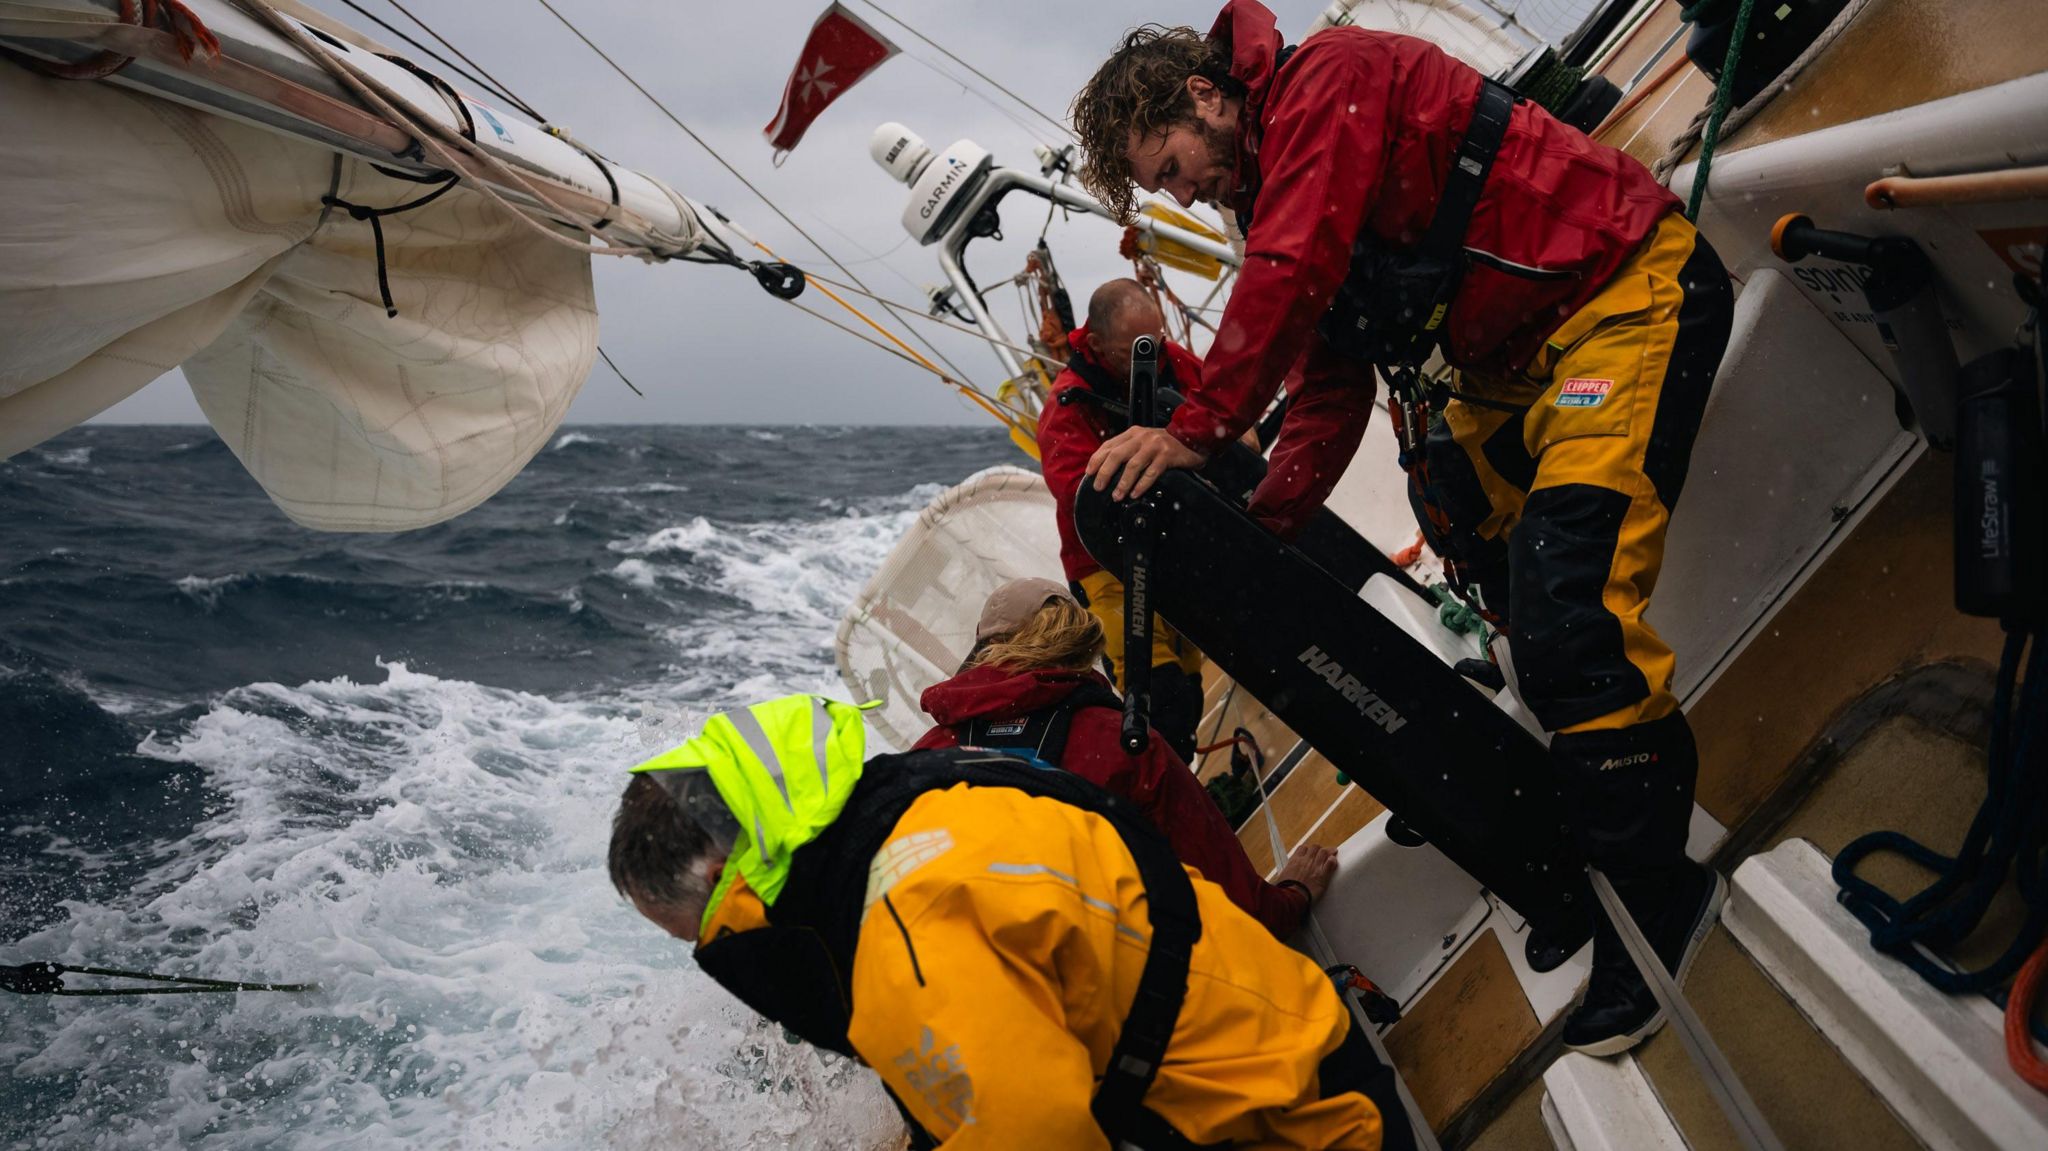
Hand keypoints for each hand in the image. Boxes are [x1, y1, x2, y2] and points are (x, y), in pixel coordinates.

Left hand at [1084, 426, 1206, 499]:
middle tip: (1099, 487)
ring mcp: (1155, 446)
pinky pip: (1151, 472)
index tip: (1089, 473)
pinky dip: (1141, 484)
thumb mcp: (1144, 442)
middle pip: (1117, 455)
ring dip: (1123, 482)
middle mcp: (1142, 437)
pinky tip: (1135, 494)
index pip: (1109, 445)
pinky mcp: (1167, 455)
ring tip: (1117, 495)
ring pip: (1133, 465)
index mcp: (1133, 433)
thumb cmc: (1167, 444)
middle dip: (1105, 473)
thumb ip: (1128, 450)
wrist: (1192, 438)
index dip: (1096, 460)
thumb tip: (1108, 469)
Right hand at [1275, 842, 1338, 902]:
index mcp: (1294, 861)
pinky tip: (1333, 863)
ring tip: (1331, 856)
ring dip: (1328, 853)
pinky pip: (1331, 862)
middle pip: (1315, 847)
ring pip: (1324, 852)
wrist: (1292, 897)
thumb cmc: (1285, 890)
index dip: (1308, 850)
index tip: (1310, 854)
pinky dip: (1333, 861)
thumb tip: (1285, 876)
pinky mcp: (1323, 875)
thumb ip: (1286, 873)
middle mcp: (1305, 861)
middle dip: (1319, 850)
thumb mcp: (1282, 877)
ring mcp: (1315, 866)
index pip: (1303, 848)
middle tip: (1322, 855)